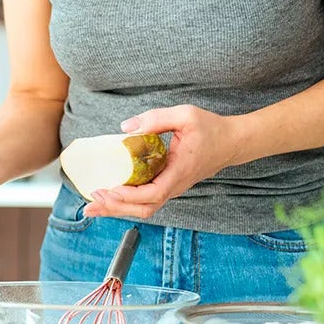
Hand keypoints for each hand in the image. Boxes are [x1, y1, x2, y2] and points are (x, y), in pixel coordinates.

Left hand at [83, 105, 244, 218]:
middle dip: (116, 208)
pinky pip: (145, 200)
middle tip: (91, 201)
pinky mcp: (167, 186)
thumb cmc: (211, 128)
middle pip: (144, 208)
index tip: (111, 190)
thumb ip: (155, 118)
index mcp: (179, 171)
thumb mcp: (185, 115)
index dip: (130, 196)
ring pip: (143, 208)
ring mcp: (171, 189)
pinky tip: (108, 198)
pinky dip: (125, 202)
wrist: (232, 142)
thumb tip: (125, 128)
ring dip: (117, 209)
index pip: (153, 194)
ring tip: (93, 206)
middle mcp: (175, 186)